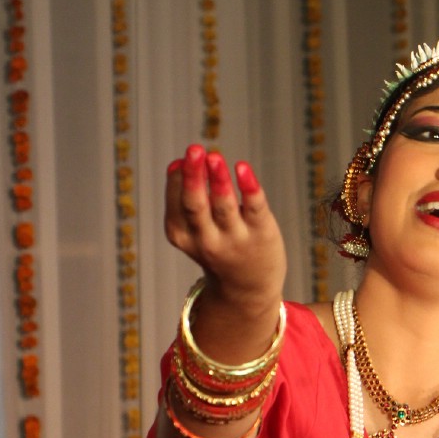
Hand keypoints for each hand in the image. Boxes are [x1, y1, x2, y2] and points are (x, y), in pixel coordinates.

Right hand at [164, 146, 286, 313]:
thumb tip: (178, 162)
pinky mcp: (261, 233)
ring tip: (215, 156)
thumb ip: (183, 198)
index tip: (185, 158)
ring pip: (224, 206)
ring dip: (219, 180)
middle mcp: (207, 239)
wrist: (248, 288)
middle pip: (195, 205)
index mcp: (182, 235)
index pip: (177, 201)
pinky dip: (248, 187)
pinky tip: (243, 168)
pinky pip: (254, 208)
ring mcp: (235, 238)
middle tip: (194, 149)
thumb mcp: (193, 228)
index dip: (180, 178)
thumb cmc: (217, 247)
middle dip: (193, 177)